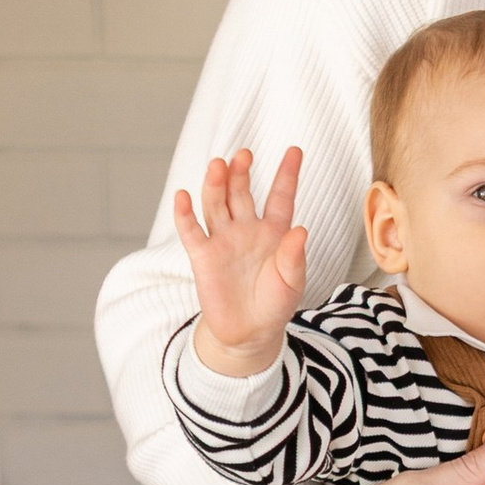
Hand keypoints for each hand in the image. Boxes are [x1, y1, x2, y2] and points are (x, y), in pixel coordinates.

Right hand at [175, 145, 307, 373]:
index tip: (294, 151)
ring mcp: (223, 240)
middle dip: (241, 173)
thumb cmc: (275, 304)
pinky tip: (183, 197)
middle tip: (243, 155)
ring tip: (218, 166)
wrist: (250, 333)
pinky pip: (192, 231)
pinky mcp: (203, 256)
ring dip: (216, 185)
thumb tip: (301, 230)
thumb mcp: (292, 283)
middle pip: (241, 193)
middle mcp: (246, 229)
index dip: (286, 174)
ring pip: (216, 204)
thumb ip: (294, 257)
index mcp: (273, 232)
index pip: (280, 197)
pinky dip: (185, 214)